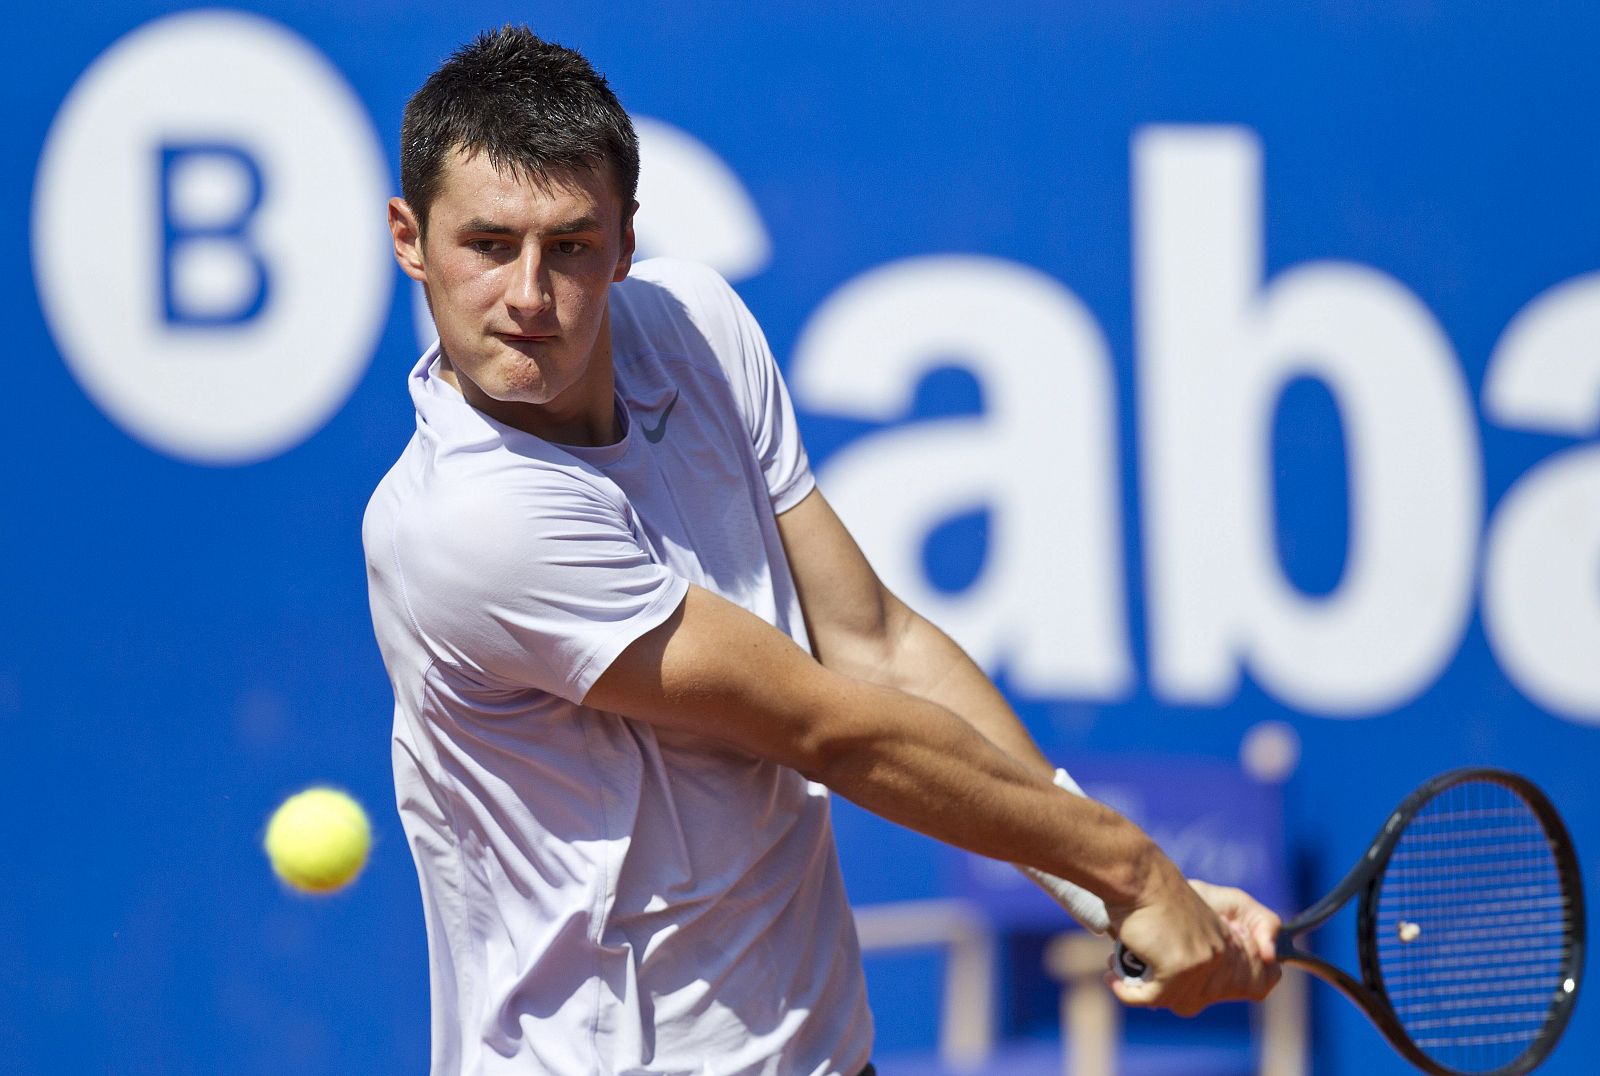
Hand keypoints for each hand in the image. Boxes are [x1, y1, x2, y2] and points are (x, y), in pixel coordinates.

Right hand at [1106, 875, 1279, 1015]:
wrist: (1139, 879)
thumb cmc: (1148, 894)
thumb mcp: (1176, 921)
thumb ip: (1181, 946)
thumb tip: (1162, 977)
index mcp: (1221, 942)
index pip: (1211, 986)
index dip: (1179, 990)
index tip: (1150, 981)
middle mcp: (1216, 954)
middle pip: (1189, 998)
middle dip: (1157, 994)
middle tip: (1131, 980)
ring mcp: (1199, 963)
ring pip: (1166, 998)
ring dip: (1137, 991)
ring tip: (1115, 974)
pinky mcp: (1178, 968)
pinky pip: (1148, 996)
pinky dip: (1126, 992)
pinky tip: (1111, 978)